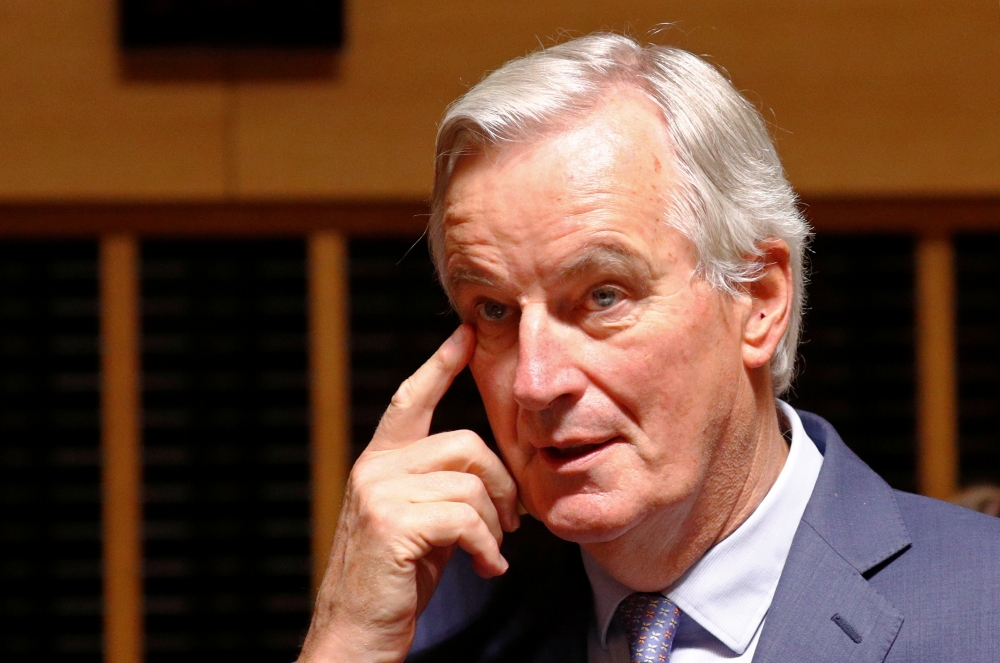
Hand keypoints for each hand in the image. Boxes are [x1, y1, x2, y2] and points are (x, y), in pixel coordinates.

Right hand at [298, 325, 519, 662]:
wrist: (355, 633)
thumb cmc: (396, 580)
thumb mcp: (421, 521)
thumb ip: (442, 487)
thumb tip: (492, 473)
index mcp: (381, 460)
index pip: (410, 397)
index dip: (440, 364)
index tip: (466, 333)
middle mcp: (375, 467)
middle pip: (466, 444)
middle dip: (502, 484)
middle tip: (512, 523)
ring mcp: (379, 493)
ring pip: (471, 482)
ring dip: (496, 524)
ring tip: (492, 552)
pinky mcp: (392, 524)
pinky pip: (466, 518)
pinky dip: (488, 547)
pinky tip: (487, 568)